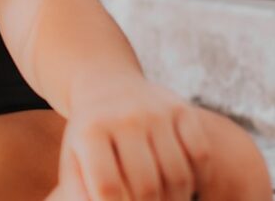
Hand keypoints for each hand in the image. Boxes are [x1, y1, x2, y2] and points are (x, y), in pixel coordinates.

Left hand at [47, 74, 211, 199]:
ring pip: (178, 175)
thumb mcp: (72, 158)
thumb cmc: (89, 136)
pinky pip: (201, 155)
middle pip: (146, 186)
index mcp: (90, 132)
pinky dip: (198, 178)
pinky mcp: (180, 108)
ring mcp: (155, 111)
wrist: (106, 86)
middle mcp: (124, 118)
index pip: (107, 186)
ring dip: (176, 200)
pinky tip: (185, 184)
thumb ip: (80, 192)